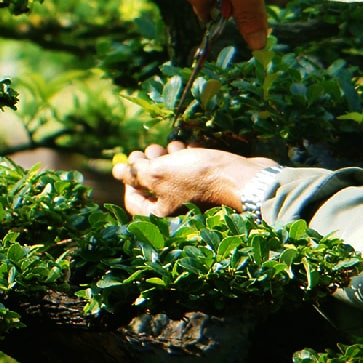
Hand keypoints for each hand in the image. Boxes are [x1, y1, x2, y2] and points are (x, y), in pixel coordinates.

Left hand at [112, 141, 274, 217]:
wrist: (244, 178)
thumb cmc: (199, 178)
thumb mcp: (159, 173)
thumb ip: (135, 173)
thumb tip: (118, 171)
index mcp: (161, 215)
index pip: (133, 200)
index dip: (129, 178)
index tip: (134, 163)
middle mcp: (177, 209)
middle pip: (153, 184)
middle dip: (151, 162)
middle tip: (154, 150)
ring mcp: (194, 195)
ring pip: (172, 171)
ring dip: (170, 155)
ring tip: (176, 147)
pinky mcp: (209, 182)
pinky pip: (192, 167)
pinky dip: (189, 155)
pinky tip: (194, 148)